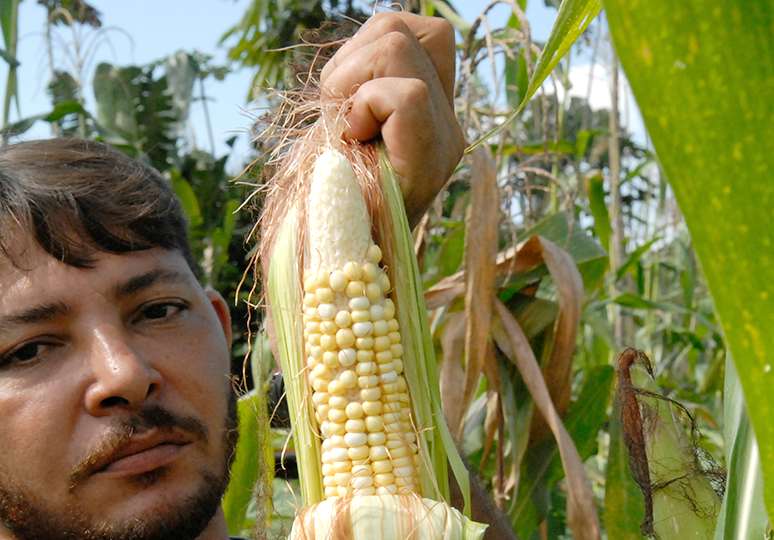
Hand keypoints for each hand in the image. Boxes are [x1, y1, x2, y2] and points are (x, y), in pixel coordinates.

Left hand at [320, 12, 464, 223]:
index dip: (369, 47)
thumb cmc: (324, 213)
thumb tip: (364, 44)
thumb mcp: (336, 136)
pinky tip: (354, 144)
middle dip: (352, 58)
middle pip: (404, 26)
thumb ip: (356, 90)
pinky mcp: (434, 162)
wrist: (330, 278)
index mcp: (429, 113)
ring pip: (396, 44)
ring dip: (349, 81)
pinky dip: (363, 107)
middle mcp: (448, 124)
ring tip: (346, 132)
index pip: (423, 31)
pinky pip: (402, 94)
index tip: (347, 103)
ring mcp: (446, 141)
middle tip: (341, 119)